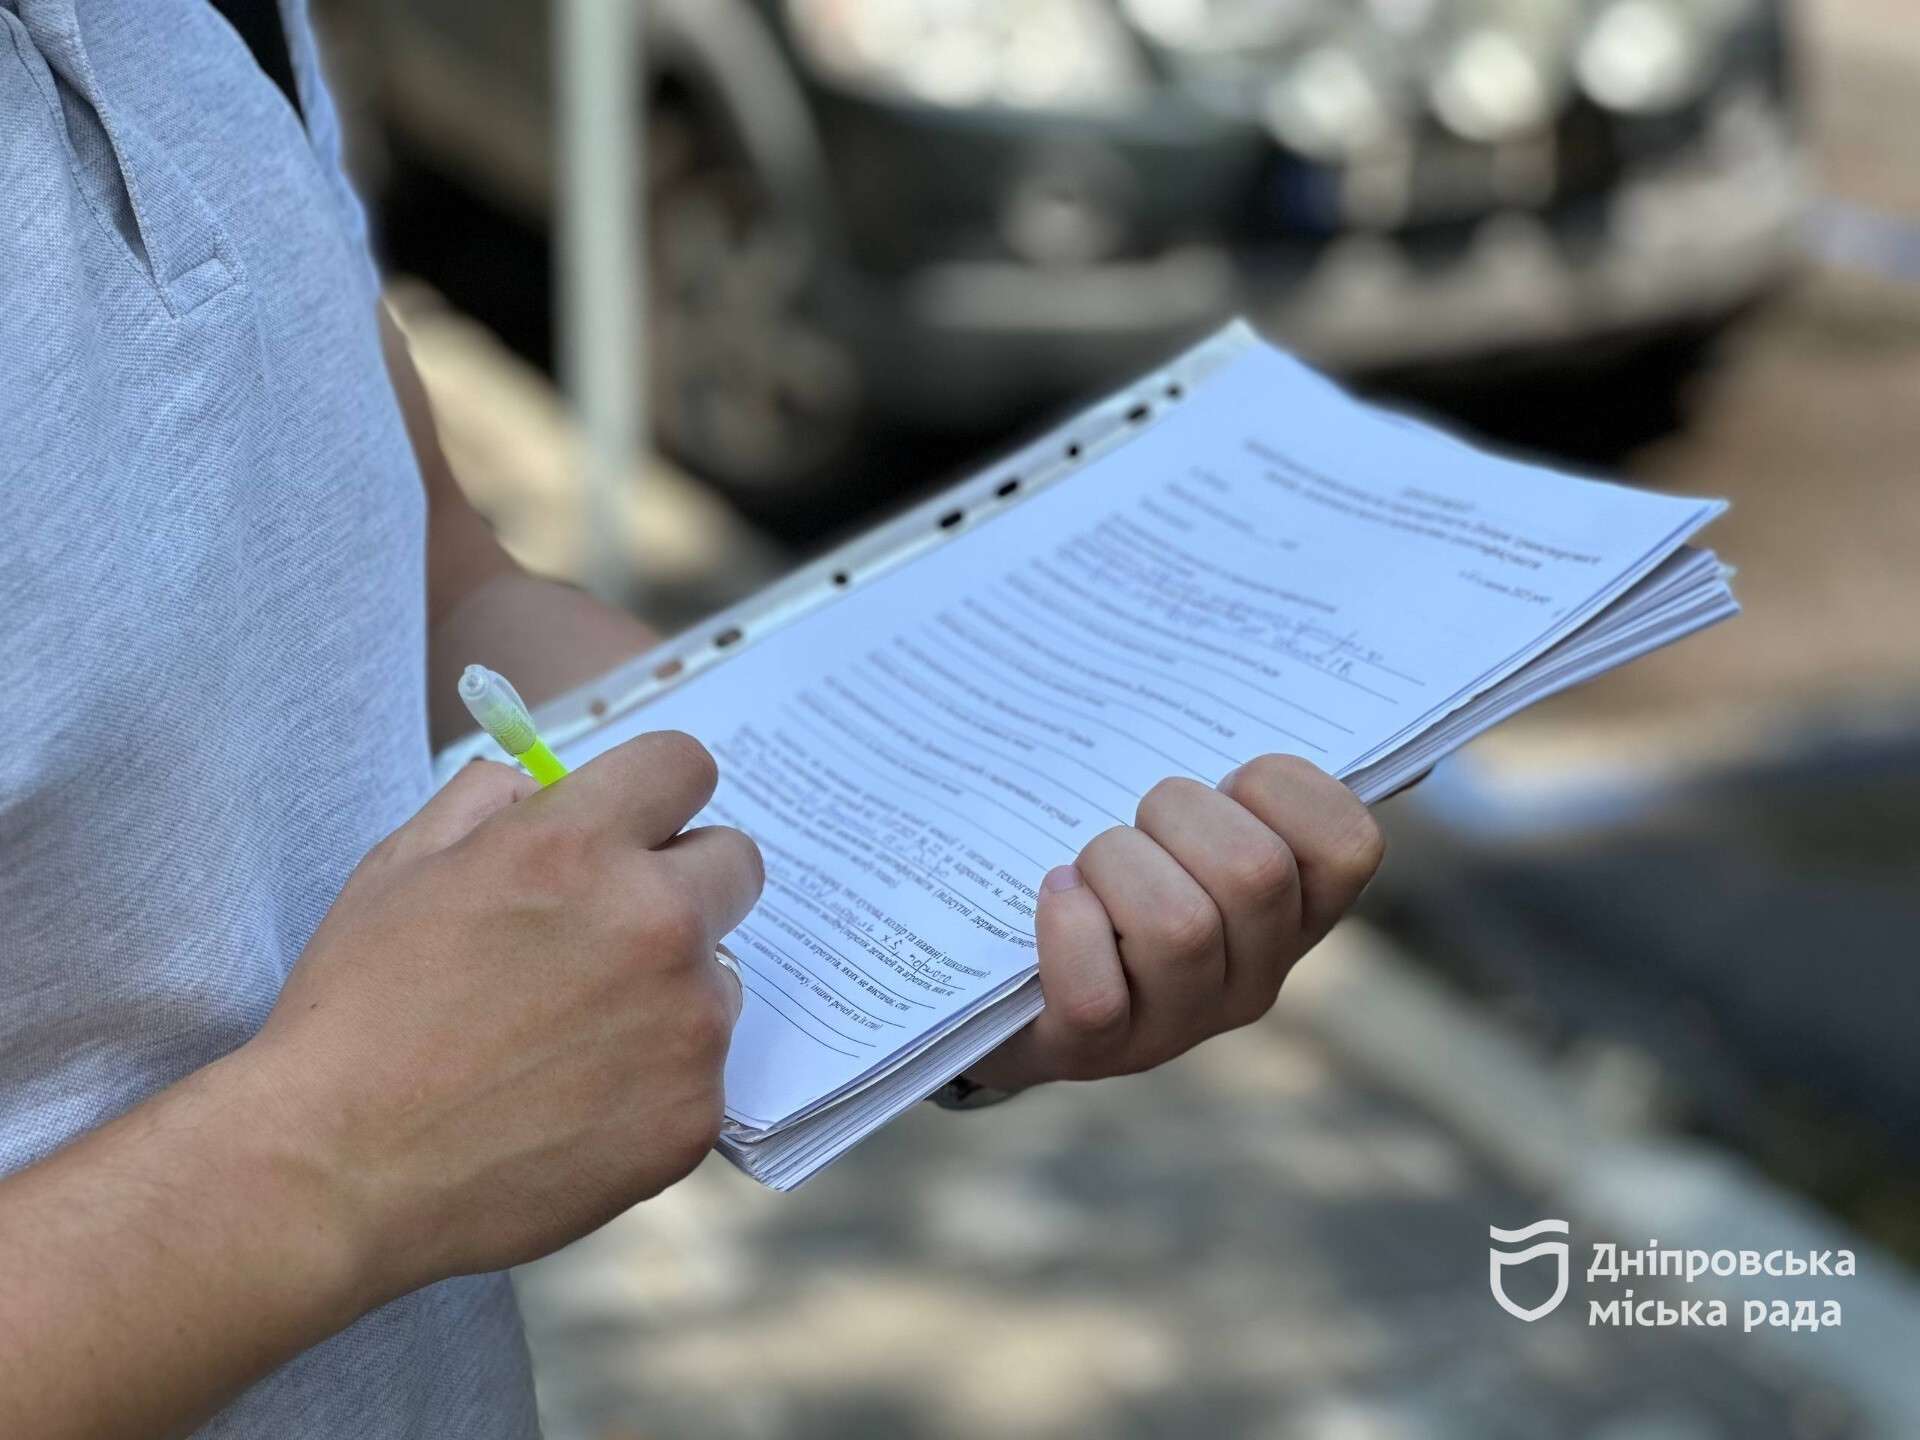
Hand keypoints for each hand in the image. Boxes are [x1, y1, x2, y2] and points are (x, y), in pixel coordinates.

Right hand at [235, 731, 762, 1304]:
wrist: (333, 1173)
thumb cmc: (353, 1016)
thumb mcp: (399, 869)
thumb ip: (487, 803)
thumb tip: (543, 785)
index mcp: (577, 846)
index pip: (684, 766)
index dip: (655, 794)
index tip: (636, 824)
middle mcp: (654, 922)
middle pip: (735, 863)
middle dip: (684, 882)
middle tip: (609, 932)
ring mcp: (688, 1024)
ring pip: (722, 975)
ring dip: (672, 989)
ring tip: (569, 1038)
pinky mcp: (696, 1114)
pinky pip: (704, 1071)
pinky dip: (656, 1081)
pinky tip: (572, 1105)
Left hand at [968, 756, 1382, 1091]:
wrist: (1017, 986)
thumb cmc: (1117, 878)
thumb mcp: (1187, 829)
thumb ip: (1248, 788)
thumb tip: (1365, 726)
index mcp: (1295, 915)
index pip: (1351, 846)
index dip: (1287, 788)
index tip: (1230, 782)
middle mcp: (1253, 978)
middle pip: (1256, 873)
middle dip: (1178, 813)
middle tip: (1140, 822)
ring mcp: (1178, 1024)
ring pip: (1179, 926)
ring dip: (1115, 864)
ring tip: (1087, 869)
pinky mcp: (1096, 1050)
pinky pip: (1096, 991)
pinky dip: (1067, 925)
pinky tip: (1057, 897)